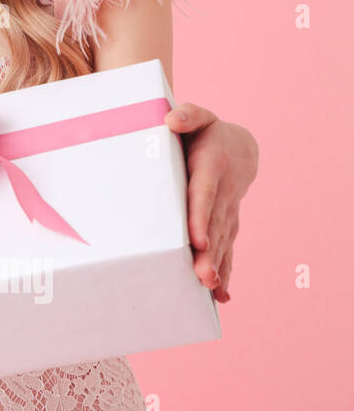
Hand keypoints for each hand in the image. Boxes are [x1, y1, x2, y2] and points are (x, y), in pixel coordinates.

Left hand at [165, 102, 259, 303]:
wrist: (238, 148)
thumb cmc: (206, 132)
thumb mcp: (198, 117)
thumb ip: (187, 115)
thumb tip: (171, 119)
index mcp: (211, 169)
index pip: (203, 195)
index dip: (200, 218)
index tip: (197, 240)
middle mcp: (223, 194)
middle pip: (214, 226)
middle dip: (209, 253)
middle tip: (202, 276)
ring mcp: (227, 212)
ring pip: (222, 242)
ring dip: (217, 266)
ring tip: (210, 289)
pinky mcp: (227, 224)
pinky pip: (227, 249)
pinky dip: (225, 271)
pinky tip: (219, 295)